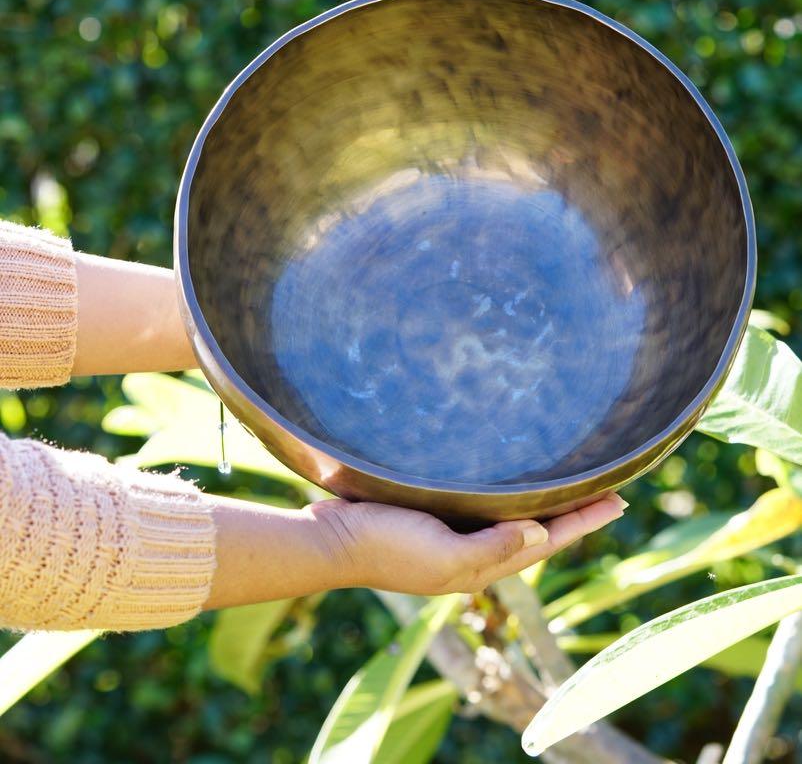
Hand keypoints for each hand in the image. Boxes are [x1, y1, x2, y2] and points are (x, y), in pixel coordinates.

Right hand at [305, 493, 626, 595]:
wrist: (329, 541)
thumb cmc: (384, 545)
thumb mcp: (443, 555)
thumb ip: (493, 548)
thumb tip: (544, 536)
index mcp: (481, 565)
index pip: (547, 540)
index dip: (584, 521)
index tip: (620, 500)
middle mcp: (473, 551)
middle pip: (537, 530)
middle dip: (573, 512)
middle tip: (608, 487)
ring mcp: (452, 535)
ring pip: (512, 518)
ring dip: (543, 503)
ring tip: (570, 484)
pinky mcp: (432, 516)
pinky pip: (483, 507)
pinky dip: (506, 496)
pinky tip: (506, 480)